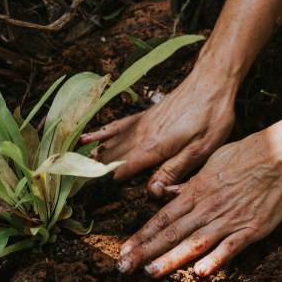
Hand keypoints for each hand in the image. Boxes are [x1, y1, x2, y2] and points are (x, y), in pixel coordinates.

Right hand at [80, 66, 235, 196]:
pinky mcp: (144, 115)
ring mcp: (141, 123)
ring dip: (90, 157)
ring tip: (69, 170)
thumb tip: (151, 191)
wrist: (212, 81)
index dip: (105, 186)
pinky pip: (117, 125)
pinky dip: (100, 133)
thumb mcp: (201, 149)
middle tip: (69, 190)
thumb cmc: (211, 116)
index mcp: (154, 148)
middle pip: (110, 158)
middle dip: (90, 174)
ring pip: (110, 143)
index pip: (122, 171)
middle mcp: (142, 135)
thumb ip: (174, 170)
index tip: (86, 200)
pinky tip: (87, 138)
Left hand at [115, 126, 281, 277]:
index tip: (124, 249)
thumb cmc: (249, 153)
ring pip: (195, 242)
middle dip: (146, 251)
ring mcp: (230, 218)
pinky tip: (200, 273)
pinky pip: (231, 247)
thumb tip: (166, 192)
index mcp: (198, 190)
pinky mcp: (252, 228)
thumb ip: (190, 182)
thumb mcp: (212, 161)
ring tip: (150, 273)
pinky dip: (215, 260)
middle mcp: (209, 206)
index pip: (163, 216)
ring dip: (171, 259)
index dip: (142, 234)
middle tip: (123, 267)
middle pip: (172, 232)